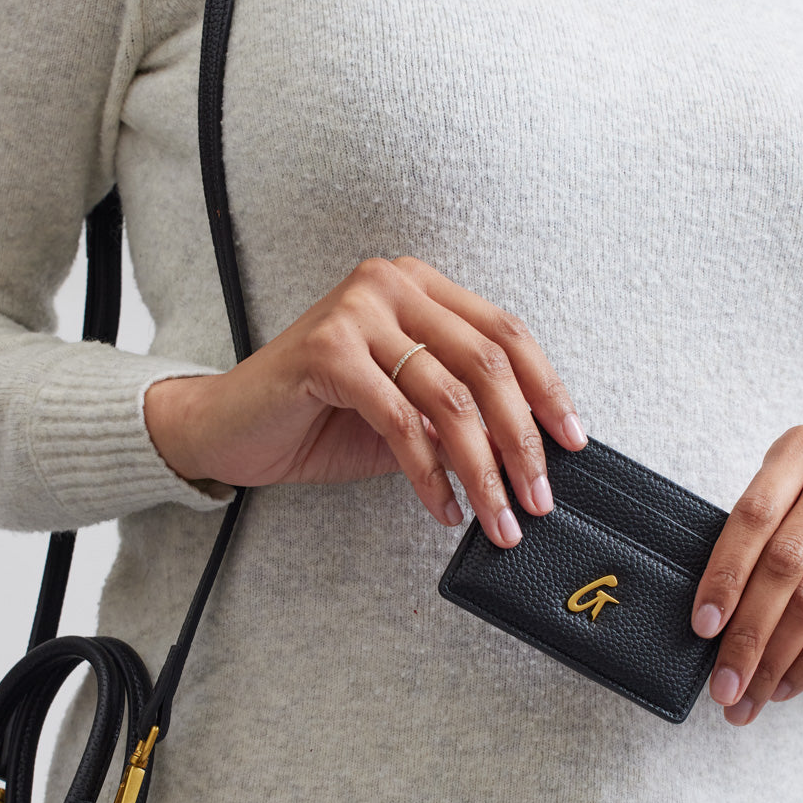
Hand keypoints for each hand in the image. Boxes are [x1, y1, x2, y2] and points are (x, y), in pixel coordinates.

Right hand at [143, 256, 587, 548]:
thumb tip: (533, 453)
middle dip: (522, 440)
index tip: (572, 443)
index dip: (547, 390)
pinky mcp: (327, 351)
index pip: (506, 332)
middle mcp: (391, 284)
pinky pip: (402, 421)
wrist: (229, 429)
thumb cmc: (320, 417)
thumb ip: (461, 414)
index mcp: (419, 287)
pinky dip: (429, 474)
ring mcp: (358, 311)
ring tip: (497, 517)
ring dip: (483, 470)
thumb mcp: (407, 410)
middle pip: (488, 363)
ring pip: (450, 398)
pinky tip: (442, 507)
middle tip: (538, 498)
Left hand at [690, 425, 802, 726]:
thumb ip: (756, 551)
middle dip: (747, 631)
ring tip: (751, 695)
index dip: (723, 575)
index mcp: (800, 450)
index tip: (701, 627)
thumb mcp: (793, 521)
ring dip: (776, 656)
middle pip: (782, 560)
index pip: (752, 515)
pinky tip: (789, 686)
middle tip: (723, 684)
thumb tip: (707, 626)